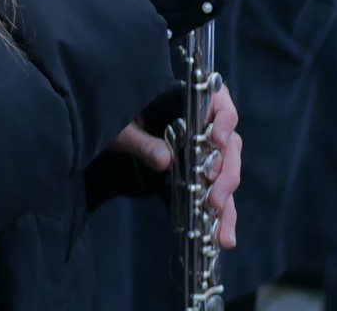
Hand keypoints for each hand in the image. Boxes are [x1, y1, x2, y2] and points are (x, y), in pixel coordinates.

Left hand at [106, 83, 241, 248]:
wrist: (108, 131)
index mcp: (186, 102)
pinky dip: (221, 216)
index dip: (224, 119)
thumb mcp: (122, 127)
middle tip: (215, 198)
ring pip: (227, 173)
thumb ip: (141, 140)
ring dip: (228, 202)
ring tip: (223, 231)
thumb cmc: (114, 118)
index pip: (219, 101)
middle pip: (229, 144)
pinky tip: (222, 235)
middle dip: (226, 173)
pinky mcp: (197, 177)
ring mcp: (202, 153)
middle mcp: (202, 126)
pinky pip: (216, 193)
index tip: (217, 139)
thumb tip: (165, 159)